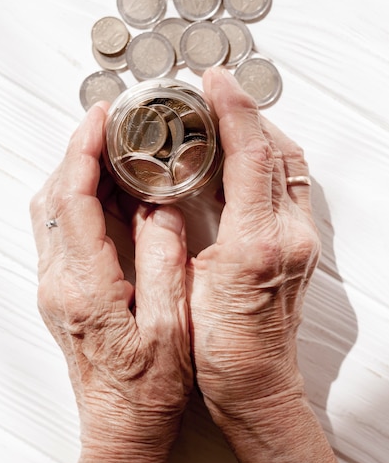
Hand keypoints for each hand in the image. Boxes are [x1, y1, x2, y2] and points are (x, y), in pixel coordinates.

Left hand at [30, 103, 191, 462]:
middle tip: (106, 127)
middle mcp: (60, 283)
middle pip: (53, 198)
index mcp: (86, 288)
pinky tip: (107, 195)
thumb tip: (161, 209)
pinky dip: (78, 199)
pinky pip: (60, 230)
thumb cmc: (146, 388)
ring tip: (109, 152)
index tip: (98, 120)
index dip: (83, 153)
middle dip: (76, 153)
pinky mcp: (60, 291)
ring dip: (75, 174)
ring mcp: (55, 287)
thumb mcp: (170, 325)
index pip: (74, 201)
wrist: (121, 426)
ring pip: (51, 211)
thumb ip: (164, 260)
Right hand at [187, 67, 319, 410]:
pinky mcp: (300, 243)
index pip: (253, 155)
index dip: (233, 111)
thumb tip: (160, 203)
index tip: (214, 81)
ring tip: (226, 118)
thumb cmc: (225, 348)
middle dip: (248, 113)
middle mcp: (289, 235)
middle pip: (279, 150)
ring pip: (289, 164)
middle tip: (215, 94)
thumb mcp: (188, 288)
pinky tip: (242, 158)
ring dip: (260, 132)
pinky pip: (290, 183)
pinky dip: (267, 158)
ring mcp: (300, 238)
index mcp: (257, 244)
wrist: (258, 381)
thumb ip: (177, 239)